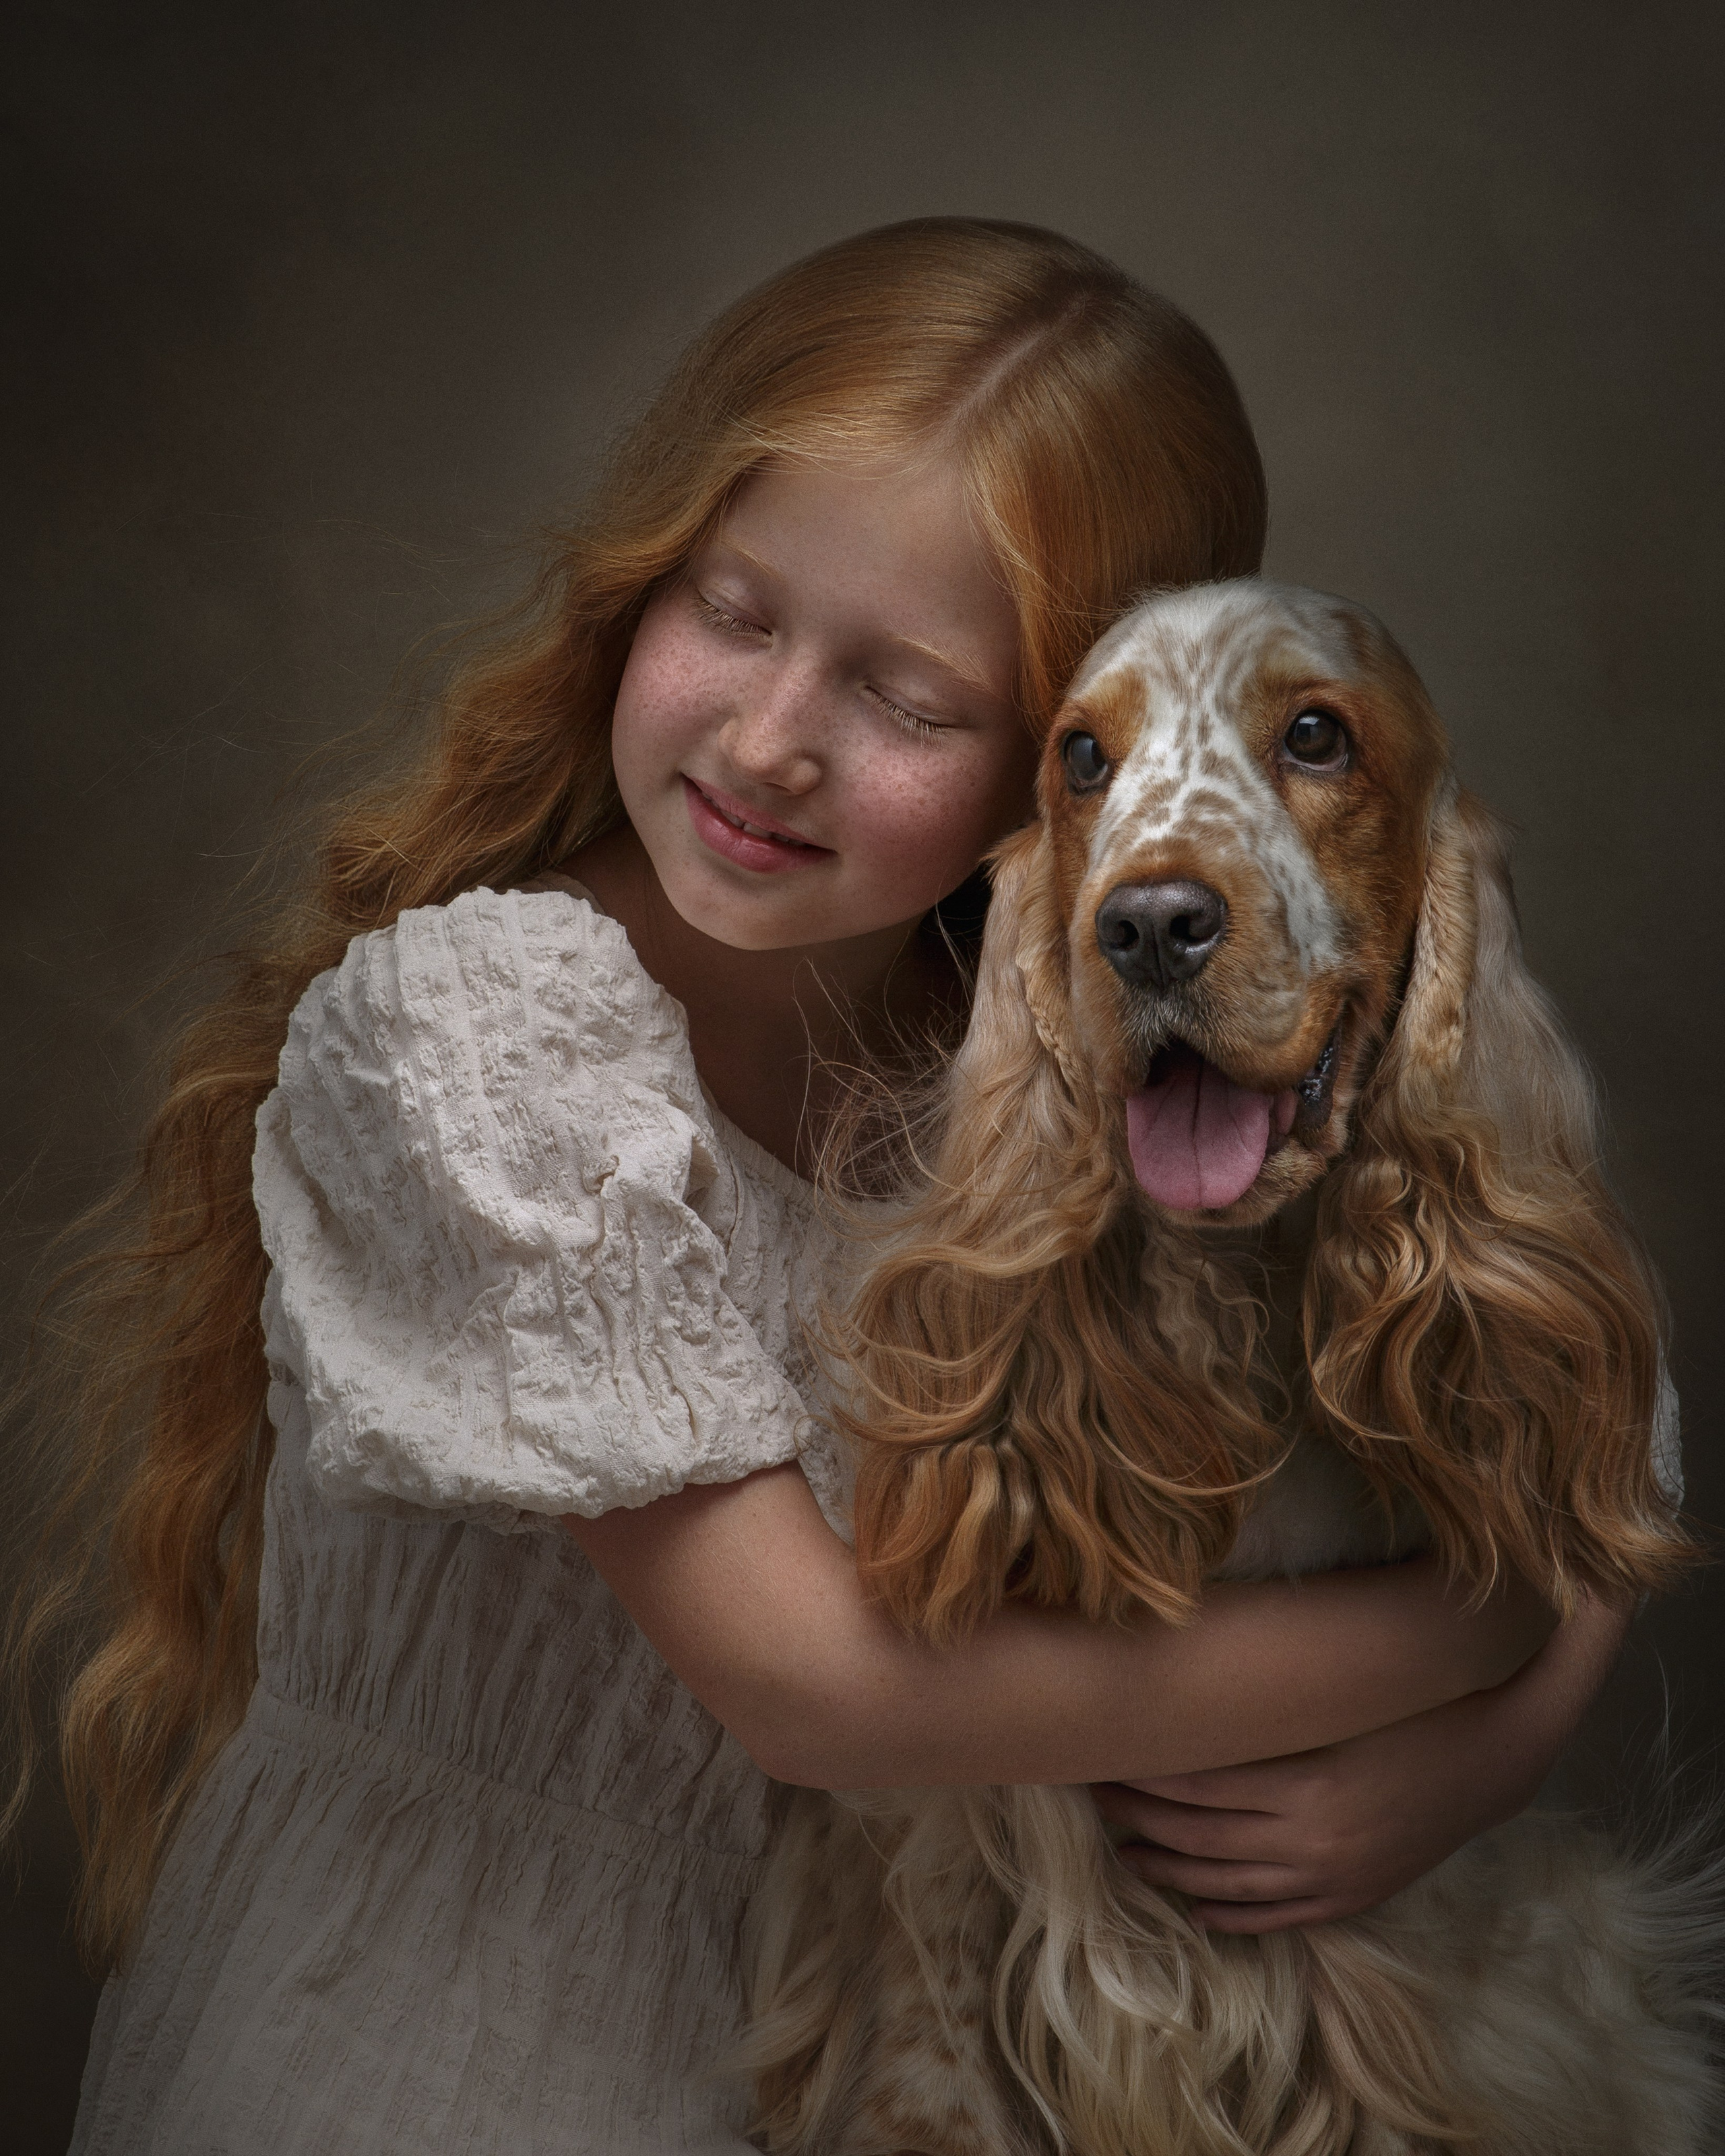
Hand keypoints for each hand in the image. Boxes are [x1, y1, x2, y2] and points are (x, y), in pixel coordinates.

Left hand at [1091, 1589, 1628, 1932]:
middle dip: (1138, 1816)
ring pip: (1226, 1883)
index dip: (1142, 1774)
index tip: (1102, 1754)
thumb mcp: (1346, 1691)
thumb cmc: (1417, 1704)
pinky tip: (1193, 1904)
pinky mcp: (1353, 1898)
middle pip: (1198, 1835)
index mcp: (1308, 1782)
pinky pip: (1275, 1916)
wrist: (1497, 1759)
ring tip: (1123, 1849)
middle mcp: (1313, 1840)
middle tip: (1092, 1794)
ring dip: (1168, 1869)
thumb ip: (1279, 1689)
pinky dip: (1229, 1912)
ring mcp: (1333, 1876)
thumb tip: (1206, 1660)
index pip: (1197, 1785)